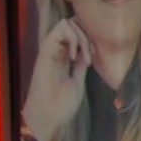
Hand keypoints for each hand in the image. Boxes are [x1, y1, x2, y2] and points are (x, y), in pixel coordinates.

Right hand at [22, 18, 92, 140]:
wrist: (48, 116)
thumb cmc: (61, 104)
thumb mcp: (77, 81)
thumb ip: (80, 66)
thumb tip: (87, 53)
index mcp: (62, 57)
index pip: (74, 33)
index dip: (88, 38)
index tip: (94, 56)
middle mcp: (55, 50)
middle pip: (70, 24)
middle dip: (86, 35)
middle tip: (91, 55)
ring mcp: (49, 50)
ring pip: (65, 23)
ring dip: (81, 37)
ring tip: (85, 57)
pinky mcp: (45, 52)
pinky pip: (59, 30)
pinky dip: (73, 39)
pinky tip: (76, 57)